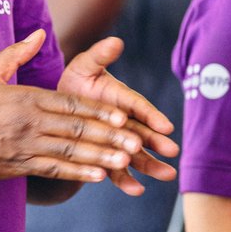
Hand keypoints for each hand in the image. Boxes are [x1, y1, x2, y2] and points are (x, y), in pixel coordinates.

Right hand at [0, 30, 144, 186]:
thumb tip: (38, 33)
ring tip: (126, 159)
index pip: (68, 104)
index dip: (97, 111)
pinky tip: (98, 176)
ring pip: (69, 153)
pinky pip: (53, 171)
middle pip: (75, 130)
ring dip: (100, 156)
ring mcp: (23, 148)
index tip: (123, 114)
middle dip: (108, 136)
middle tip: (136, 141)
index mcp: (24, 99)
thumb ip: (15, 54)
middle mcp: (28, 124)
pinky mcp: (17, 167)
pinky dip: (77, 175)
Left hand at [59, 35, 178, 194]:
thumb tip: (116, 40)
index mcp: (123, 98)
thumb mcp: (85, 66)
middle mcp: (125, 121)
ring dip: (151, 165)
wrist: (58, 109)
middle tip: (172, 150)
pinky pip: (117, 171)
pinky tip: (137, 190)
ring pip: (137, 154)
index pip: (138, 106)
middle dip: (156, 141)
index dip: (150, 115)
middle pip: (142, 132)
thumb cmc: (76, 83)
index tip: (165, 125)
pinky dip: (127, 181)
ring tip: (167, 175)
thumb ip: (100, 56)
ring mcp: (118, 142)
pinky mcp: (108, 159)